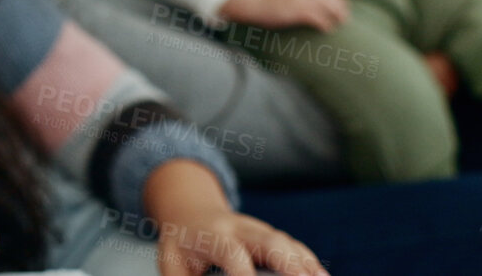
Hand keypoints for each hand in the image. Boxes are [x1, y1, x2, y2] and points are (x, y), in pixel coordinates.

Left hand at [145, 160, 327, 275]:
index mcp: (212, 234)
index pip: (231, 252)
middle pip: (269, 240)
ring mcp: (260, 230)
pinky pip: (295, 248)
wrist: (191, 212)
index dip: (242, 274)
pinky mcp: (272, 237)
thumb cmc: (182, 244)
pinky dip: (310, 262)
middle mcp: (240, 228)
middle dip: (288, 262)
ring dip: (306, 265)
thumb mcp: (171, 261)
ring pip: (287, 243)